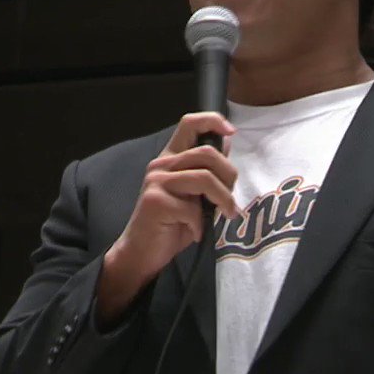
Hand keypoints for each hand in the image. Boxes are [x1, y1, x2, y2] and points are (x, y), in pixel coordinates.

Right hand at [97, 112, 241, 326]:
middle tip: (230, 201)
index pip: (190, 123)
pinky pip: (192, 209)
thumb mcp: (194, 194)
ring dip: (222, 200)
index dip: (213, 120)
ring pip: (204, 178)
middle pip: (207, 153)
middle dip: (229, 176)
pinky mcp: (155, 202)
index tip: (231, 131)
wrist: (142, 252)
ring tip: (224, 216)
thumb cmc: (171, 224)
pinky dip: (200, 225)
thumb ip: (207, 169)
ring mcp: (156, 182)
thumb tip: (227, 141)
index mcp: (171, 158)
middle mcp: (161, 165)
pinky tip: (195, 233)